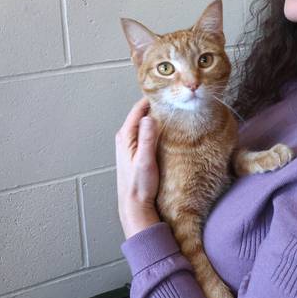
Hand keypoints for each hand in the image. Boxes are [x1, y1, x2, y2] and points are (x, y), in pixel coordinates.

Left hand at [115, 97, 160, 237]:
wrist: (134, 205)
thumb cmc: (139, 185)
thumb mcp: (145, 160)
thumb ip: (147, 138)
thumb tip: (149, 117)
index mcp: (125, 136)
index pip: (138, 109)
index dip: (152, 99)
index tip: (166, 92)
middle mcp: (125, 137)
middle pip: (141, 114)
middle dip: (155, 106)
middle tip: (172, 99)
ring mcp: (129, 144)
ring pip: (143, 123)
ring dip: (155, 116)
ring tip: (171, 110)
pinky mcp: (135, 151)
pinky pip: (145, 132)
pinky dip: (155, 127)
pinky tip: (166, 129)